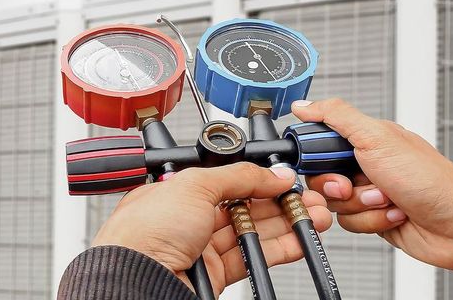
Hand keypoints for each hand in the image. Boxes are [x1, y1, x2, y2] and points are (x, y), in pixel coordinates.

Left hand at [92, 162, 332, 296]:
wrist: (138, 279)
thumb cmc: (145, 233)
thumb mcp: (194, 186)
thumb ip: (237, 176)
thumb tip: (270, 173)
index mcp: (177, 192)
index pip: (226, 181)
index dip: (258, 179)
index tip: (285, 178)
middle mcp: (188, 219)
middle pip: (243, 207)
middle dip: (278, 201)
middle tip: (307, 197)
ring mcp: (201, 248)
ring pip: (251, 232)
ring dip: (285, 224)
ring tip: (315, 216)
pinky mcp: (214, 275)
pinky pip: (252, 259)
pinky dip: (278, 249)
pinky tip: (297, 240)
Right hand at [296, 98, 452, 278]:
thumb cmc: (430, 178)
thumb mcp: (377, 137)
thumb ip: (336, 116)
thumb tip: (303, 104)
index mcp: (364, 139)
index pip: (317, 143)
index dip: (315, 157)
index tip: (326, 163)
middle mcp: (365, 164)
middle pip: (320, 176)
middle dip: (338, 185)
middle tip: (355, 184)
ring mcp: (369, 192)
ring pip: (334, 203)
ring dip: (361, 204)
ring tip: (388, 199)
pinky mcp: (374, 218)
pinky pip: (349, 223)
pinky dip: (372, 220)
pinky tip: (395, 214)